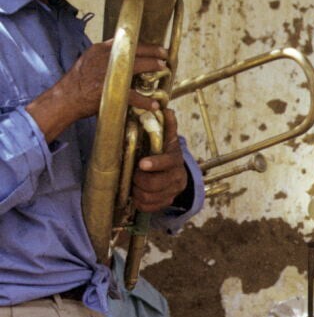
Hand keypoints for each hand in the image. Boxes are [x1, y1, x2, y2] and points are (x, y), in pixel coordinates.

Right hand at [30, 40, 169, 143]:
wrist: (65, 98)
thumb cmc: (78, 82)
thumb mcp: (89, 61)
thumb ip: (106, 58)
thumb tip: (124, 56)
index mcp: (100, 50)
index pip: (126, 41)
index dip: (144, 45)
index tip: (156, 47)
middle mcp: (105, 58)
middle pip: (135, 50)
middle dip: (153, 53)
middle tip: (165, 57)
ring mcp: (109, 74)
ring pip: (138, 66)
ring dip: (153, 67)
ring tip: (164, 71)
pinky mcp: (111, 91)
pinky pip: (135, 95)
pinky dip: (146, 101)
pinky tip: (154, 104)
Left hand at [130, 100, 188, 214]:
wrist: (176, 173)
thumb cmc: (165, 153)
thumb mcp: (167, 140)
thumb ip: (167, 126)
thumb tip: (167, 109)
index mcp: (175, 160)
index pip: (166, 163)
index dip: (154, 164)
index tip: (142, 164)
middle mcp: (177, 177)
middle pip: (154, 184)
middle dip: (140, 180)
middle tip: (134, 175)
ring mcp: (172, 191)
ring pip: (149, 197)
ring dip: (138, 191)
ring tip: (135, 183)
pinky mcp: (166, 202)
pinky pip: (149, 207)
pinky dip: (140, 202)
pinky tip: (138, 194)